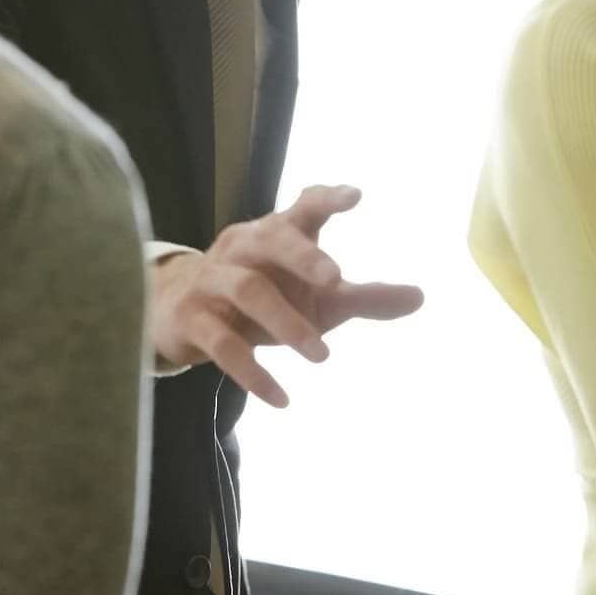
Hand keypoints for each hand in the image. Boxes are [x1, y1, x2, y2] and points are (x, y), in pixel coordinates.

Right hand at [151, 184, 423, 407]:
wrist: (174, 312)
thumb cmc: (261, 297)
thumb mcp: (316, 298)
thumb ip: (363, 297)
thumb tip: (421, 297)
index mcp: (276, 234)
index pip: (303, 208)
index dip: (327, 199)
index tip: (355, 196)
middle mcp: (242, 248)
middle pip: (272, 239)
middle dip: (303, 256)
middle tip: (337, 279)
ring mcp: (212, 281)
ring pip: (248, 291)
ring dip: (286, 323)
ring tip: (322, 355)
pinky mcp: (191, 319)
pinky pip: (222, 344)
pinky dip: (252, 373)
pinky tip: (282, 398)